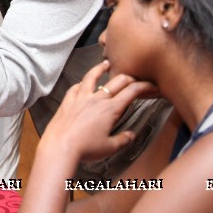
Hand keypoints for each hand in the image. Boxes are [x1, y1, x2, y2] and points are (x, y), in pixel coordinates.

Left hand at [40, 61, 156, 163]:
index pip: (132, 91)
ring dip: (100, 68)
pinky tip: (82, 83)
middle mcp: (97, 99)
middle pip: (116, 81)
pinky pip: (76, 87)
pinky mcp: (68, 101)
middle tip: (134, 79)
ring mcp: (80, 98)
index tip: (152, 86)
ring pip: (92, 77)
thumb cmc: (85, 148)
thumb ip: (123, 139)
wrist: (60, 146)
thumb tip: (131, 135)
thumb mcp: (110, 148)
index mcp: (110, 109)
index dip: (145, 86)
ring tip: (106, 63)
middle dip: (129, 77)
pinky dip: (81, 83)